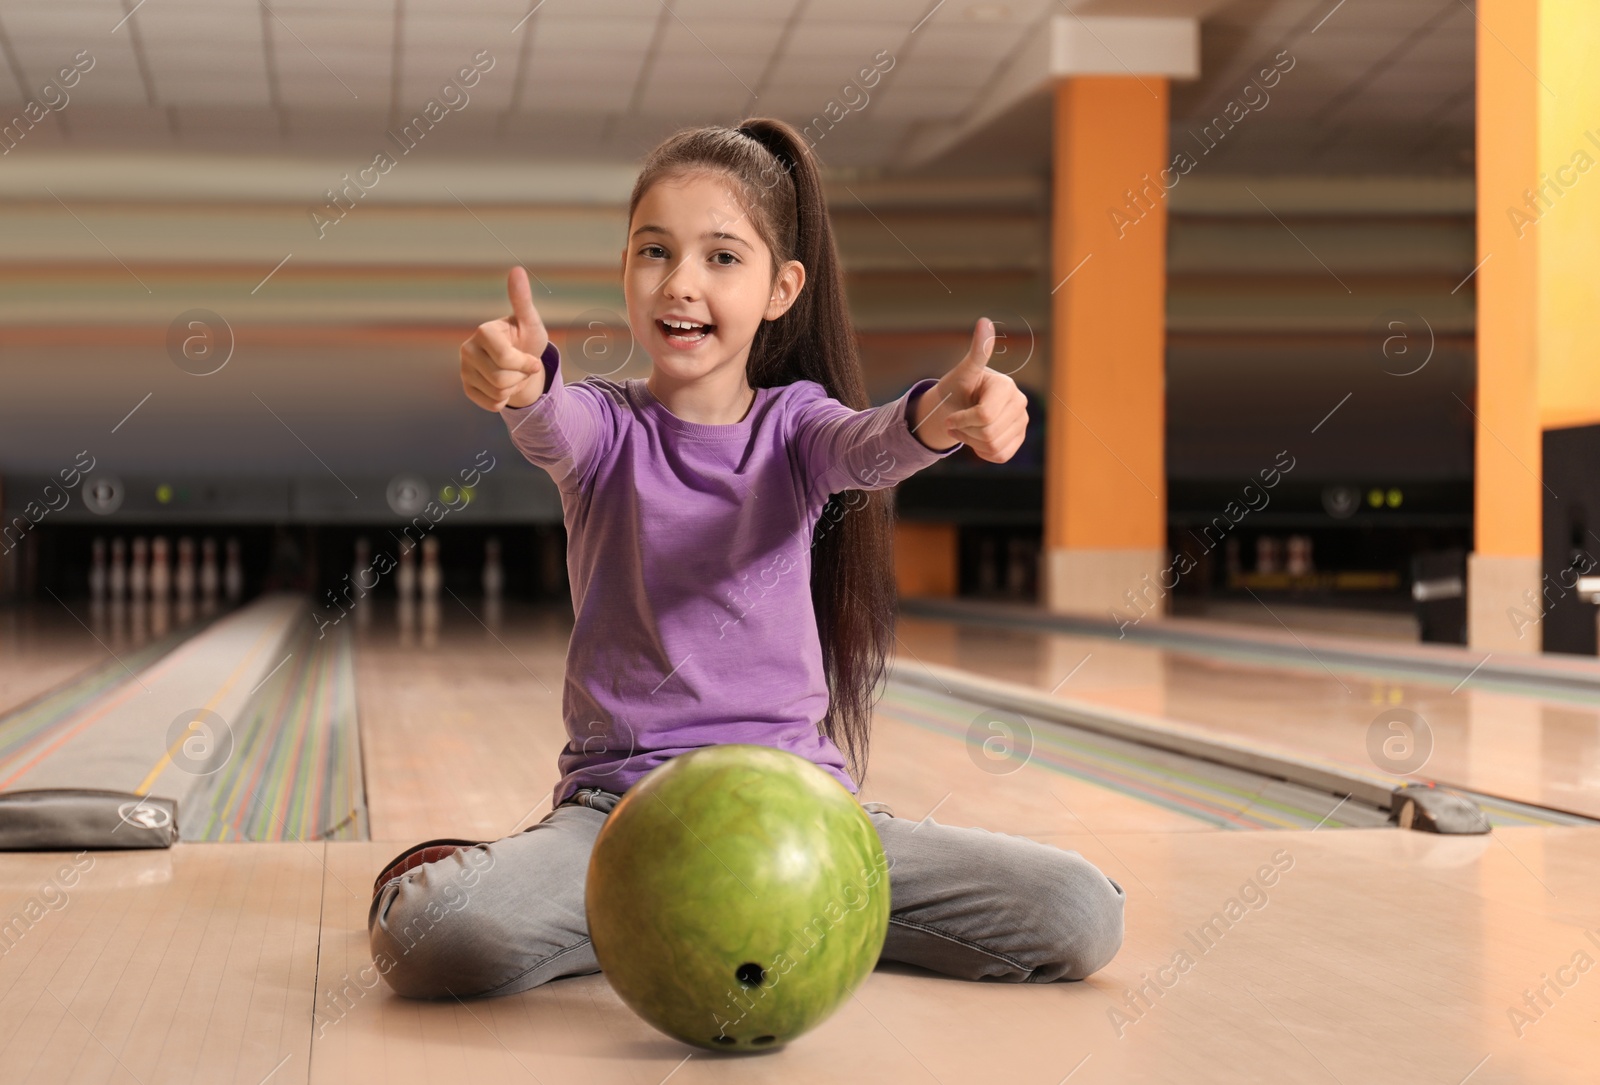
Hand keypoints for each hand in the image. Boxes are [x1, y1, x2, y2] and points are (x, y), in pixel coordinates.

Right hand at [460, 266, 549, 410]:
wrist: (522, 364)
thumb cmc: (527, 339)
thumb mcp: (530, 322)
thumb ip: (522, 300)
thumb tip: (517, 270)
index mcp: (483, 331)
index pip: (505, 359)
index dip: (525, 364)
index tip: (532, 360)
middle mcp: (467, 349)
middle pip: (501, 379)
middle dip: (520, 377)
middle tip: (522, 367)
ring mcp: (464, 370)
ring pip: (497, 393)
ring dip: (514, 388)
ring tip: (513, 374)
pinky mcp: (467, 388)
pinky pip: (492, 404)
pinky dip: (505, 399)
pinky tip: (504, 385)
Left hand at [912, 318, 1028, 461]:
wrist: (956, 408)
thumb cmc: (955, 389)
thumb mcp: (961, 372)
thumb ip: (977, 352)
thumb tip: (984, 321)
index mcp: (1007, 386)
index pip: (983, 416)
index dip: (961, 421)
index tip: (950, 416)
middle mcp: (1020, 403)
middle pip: (988, 434)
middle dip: (965, 432)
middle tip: (956, 422)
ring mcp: (1022, 422)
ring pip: (993, 447)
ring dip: (971, 442)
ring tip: (965, 429)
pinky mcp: (1019, 438)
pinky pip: (1000, 456)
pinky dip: (982, 452)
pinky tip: (976, 438)